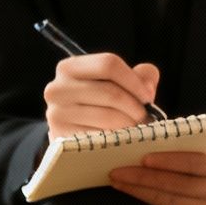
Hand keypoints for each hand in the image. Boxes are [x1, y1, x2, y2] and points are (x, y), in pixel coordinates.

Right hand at [44, 53, 159, 139]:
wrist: (71, 133)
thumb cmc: (100, 104)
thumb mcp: (117, 83)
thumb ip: (140, 76)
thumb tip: (147, 87)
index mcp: (69, 67)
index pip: (108, 64)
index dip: (134, 80)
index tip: (148, 96)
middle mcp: (57, 88)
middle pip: (111, 92)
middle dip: (135, 107)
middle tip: (147, 118)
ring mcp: (57, 114)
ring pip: (108, 117)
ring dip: (130, 124)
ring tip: (139, 129)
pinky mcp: (61, 137)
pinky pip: (100, 137)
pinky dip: (117, 139)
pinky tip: (124, 139)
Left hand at [109, 147, 205, 204]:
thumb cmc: (202, 157)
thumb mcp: (199, 147)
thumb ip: (178, 144)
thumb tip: (140, 139)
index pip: (196, 162)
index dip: (170, 161)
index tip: (143, 158)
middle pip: (180, 185)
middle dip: (145, 178)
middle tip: (117, 172)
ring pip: (170, 202)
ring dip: (140, 191)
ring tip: (118, 182)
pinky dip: (147, 202)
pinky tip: (131, 192)